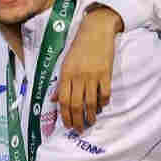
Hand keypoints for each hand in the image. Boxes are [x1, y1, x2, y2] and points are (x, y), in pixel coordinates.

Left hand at [54, 5, 121, 131]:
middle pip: (76, 104)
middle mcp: (78, 76)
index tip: (67, 125)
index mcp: (65, 74)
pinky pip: (105, 92)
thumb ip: (60, 83)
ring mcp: (93, 75)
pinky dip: (103, 102)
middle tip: (79, 129)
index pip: (63, 100)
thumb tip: (53, 100)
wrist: (96, 31)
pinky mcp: (106, 73)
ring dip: (91, 115)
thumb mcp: (64, 63)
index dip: (65, 115)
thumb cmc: (78, 47)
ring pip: (91, 101)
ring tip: (91, 122)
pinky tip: (101, 107)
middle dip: (77, 120)